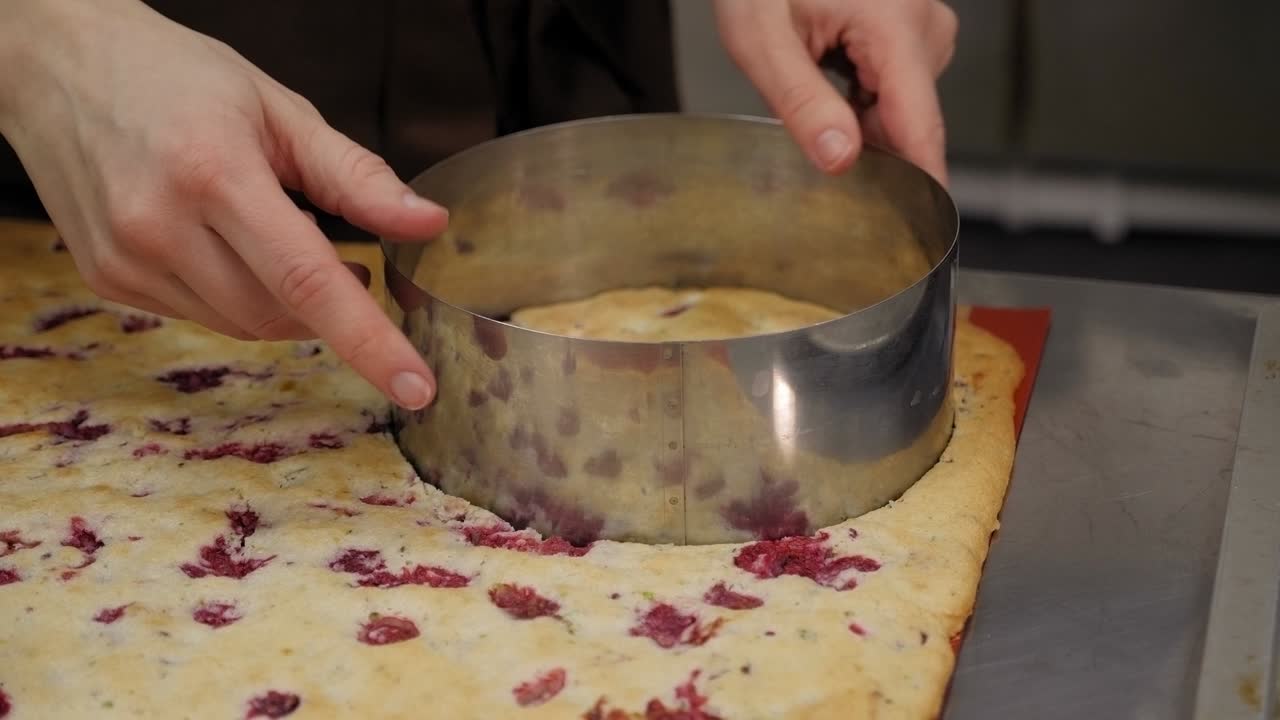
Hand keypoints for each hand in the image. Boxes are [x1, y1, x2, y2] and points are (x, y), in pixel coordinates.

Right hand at [0, 0, 446, 408]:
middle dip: (323, 299)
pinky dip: (233, 292)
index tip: (416, 386)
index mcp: (214, 173)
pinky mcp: (107, 280)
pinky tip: (217, 239)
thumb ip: (357, 176)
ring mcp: (125, 260)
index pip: (308, 280)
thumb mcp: (279, 110)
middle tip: (327, 244)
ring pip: (243, 325)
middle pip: (280, 313)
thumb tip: (428, 224)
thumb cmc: (174, 76)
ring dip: (278, 297)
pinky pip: (202, 316)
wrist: (58, 64)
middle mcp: (160, 225)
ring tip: (262, 225)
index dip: (369, 340)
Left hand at [712, 0, 956, 183]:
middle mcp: (923, 22)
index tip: (929, 227)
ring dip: (860, 118)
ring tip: (813, 81)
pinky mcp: (913, 29)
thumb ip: (802, 103)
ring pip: (901, 107)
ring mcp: (922, 24)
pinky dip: (863, 99)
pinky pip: (897, 87)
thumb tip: (840, 159)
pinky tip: (831, 79)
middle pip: (908, 120)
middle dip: (866, 145)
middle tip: (809, 130)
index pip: (921, 123)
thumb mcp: (761, 40)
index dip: (925, 180)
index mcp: (894, 23)